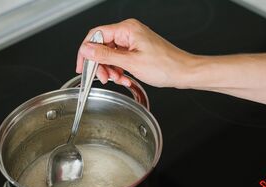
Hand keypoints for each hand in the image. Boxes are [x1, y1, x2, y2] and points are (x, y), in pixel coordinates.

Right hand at [76, 19, 196, 87]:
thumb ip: (105, 55)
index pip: (95, 35)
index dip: (86, 52)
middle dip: (101, 65)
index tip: (82, 67)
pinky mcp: (136, 51)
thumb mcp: (131, 62)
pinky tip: (125, 79)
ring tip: (119, 80)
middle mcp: (129, 32)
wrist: (183, 73)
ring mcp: (132, 42)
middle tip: (104, 78)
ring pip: (110, 55)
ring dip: (111, 70)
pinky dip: (119, 71)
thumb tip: (87, 49)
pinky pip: (120, 60)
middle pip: (102, 46)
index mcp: (127, 29)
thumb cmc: (165, 66)